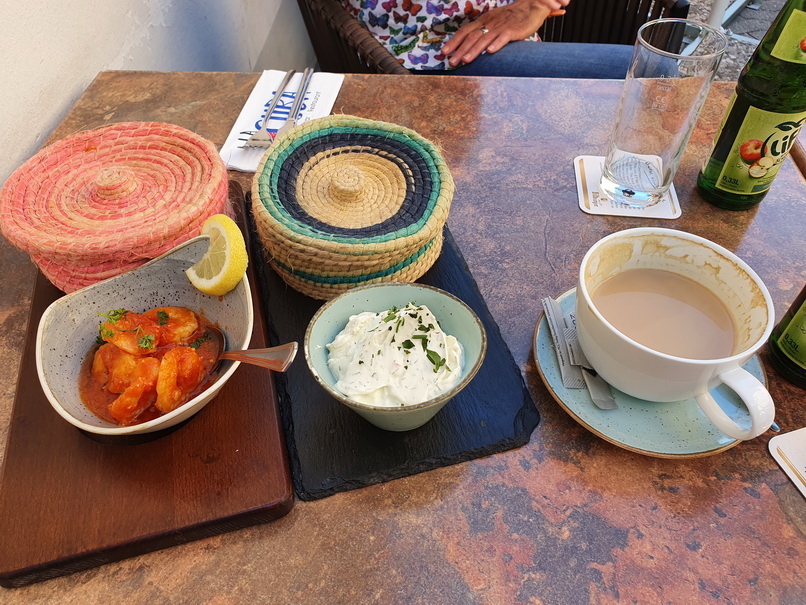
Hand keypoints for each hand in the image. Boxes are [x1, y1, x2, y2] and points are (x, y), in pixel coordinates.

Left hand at [441, 0, 564, 67]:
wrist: (532, 6)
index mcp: (483, 21)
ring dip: (474, 50)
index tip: (444, 52)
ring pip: (484, 39)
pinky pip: (504, 37)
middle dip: (460, 50)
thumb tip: (470, 45)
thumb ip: (483, 31)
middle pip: (472, 37)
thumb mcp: (494, 21)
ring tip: (465, 60)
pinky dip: (497, 44)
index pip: (465, 31)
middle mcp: (490, 23)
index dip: (454, 41)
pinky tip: (490, 52)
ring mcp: (501, 26)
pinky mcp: (513, 30)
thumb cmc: (512, 17)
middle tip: (451, 62)